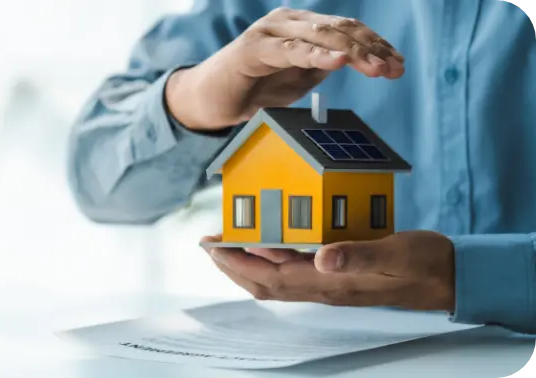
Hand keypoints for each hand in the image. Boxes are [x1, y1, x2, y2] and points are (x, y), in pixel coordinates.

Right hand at [167, 7, 404, 129]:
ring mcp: (271, 31)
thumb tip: (353, 60)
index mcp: (303, 27)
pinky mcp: (254, 48)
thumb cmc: (255, 88)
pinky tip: (338, 62)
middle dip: (371, 50)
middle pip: (340, 30)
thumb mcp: (298, 78)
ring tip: (376, 68)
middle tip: (394, 70)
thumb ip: (321, 65)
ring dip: (352, 52)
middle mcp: (290, 22)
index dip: (375, 46)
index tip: (398, 65)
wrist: (212, 100)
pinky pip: (289, 51)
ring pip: (320, 36)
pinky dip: (315, 56)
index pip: (347, 31)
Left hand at [201, 231, 454, 311]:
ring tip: (230, 246)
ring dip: (249, 264)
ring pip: (277, 279)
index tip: (214, 246)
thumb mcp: (395, 253)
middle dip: (233, 265)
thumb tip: (320, 258)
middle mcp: (325, 285)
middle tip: (210, 245)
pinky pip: (294, 271)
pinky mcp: (339, 274)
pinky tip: (271, 246)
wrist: (446, 276)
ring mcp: (331, 282)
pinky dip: (273, 260)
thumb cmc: (422, 263)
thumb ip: (358, 255)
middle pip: (266, 282)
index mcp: (332, 281)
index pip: (272, 276)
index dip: (239, 262)